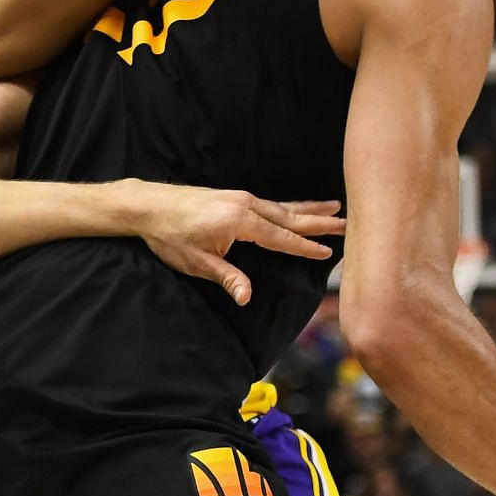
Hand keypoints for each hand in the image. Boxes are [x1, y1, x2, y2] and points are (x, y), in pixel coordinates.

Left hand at [135, 185, 343, 304]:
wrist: (148, 206)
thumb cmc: (170, 236)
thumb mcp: (197, 262)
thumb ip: (227, 278)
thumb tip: (247, 298)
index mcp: (240, 222)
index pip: (281, 237)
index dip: (304, 247)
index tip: (328, 252)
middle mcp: (245, 205)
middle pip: (290, 216)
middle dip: (319, 221)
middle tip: (347, 223)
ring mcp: (240, 198)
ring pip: (282, 206)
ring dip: (309, 208)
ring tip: (334, 206)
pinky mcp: (234, 197)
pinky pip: (270, 203)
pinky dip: (289, 205)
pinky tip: (298, 208)